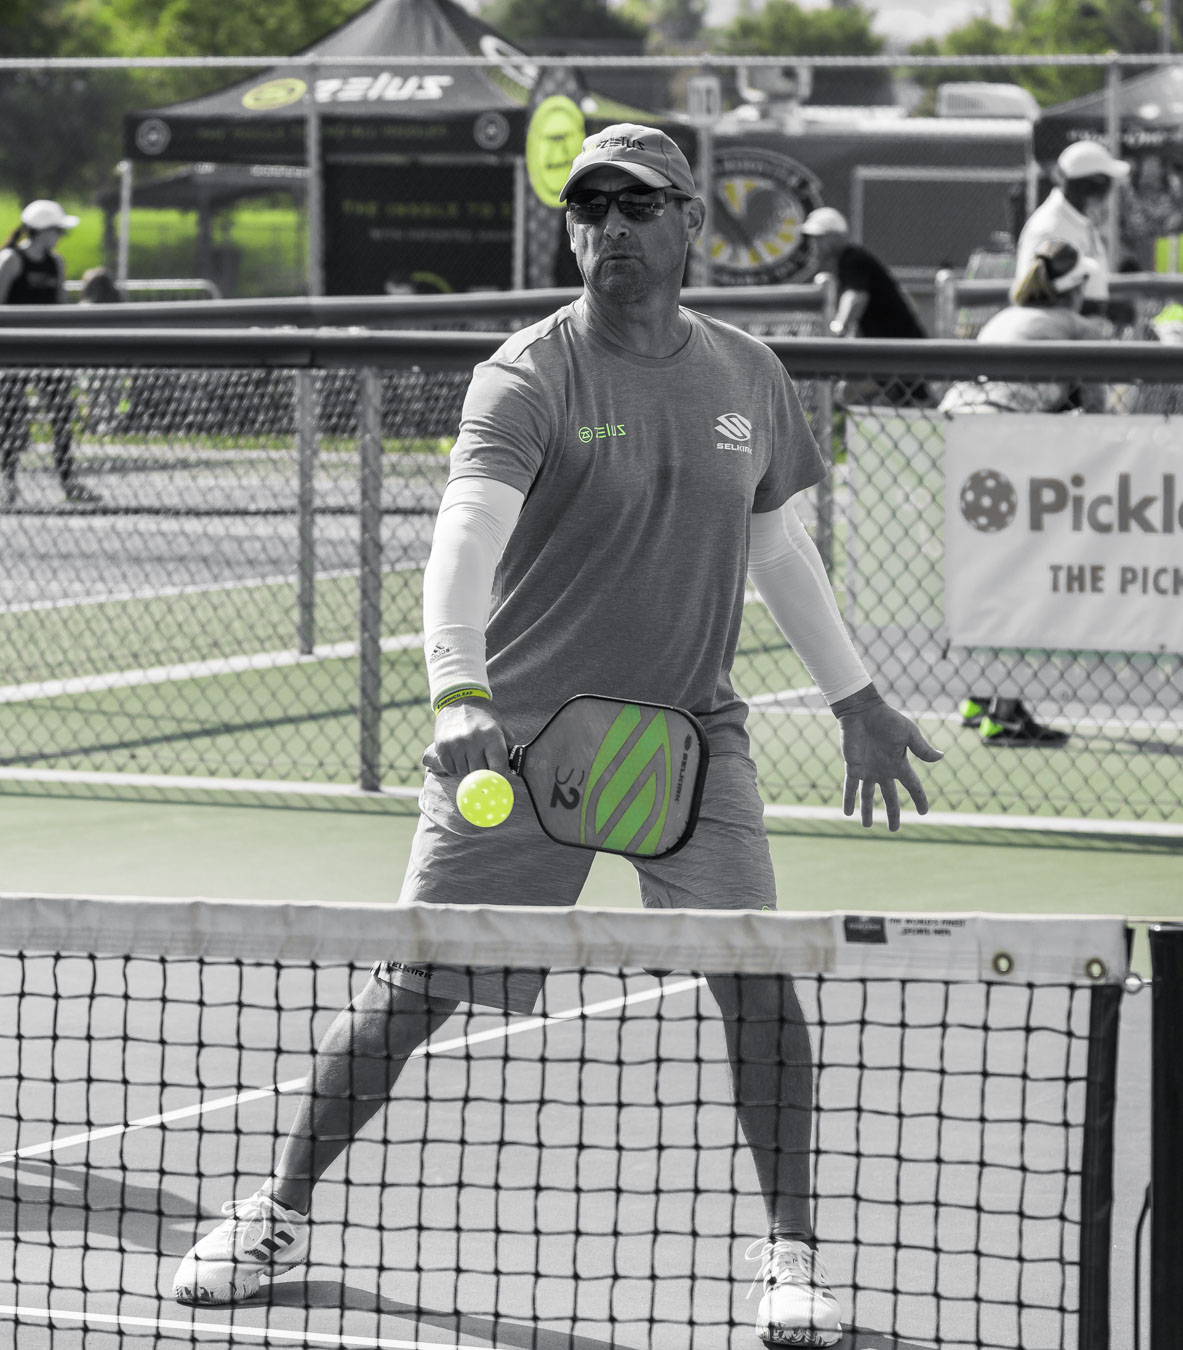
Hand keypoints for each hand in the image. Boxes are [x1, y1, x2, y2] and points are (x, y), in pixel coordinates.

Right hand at [423, 699, 509, 777]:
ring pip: (464, 772)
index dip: (499, 773)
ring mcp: (455, 744)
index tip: (497, 771)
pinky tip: (458, 755)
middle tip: (482, 760)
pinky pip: (451, 770)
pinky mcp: (442, 747)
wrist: (458, 700)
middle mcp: (472, 740)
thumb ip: (507, 746)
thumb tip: (512, 767)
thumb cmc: (482, 716)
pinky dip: (455, 767)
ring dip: (468, 768)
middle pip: (480, 772)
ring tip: (469, 754)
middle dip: (483, 770)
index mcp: (491, 735)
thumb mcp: (499, 725)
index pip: (497, 768)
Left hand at [837, 701, 942, 831]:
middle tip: (894, 829)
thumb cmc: (887, 719)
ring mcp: (868, 770)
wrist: (863, 711)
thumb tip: (941, 758)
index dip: (919, 799)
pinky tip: (848, 813)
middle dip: (892, 813)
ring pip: (867, 796)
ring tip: (866, 825)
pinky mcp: (853, 766)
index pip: (913, 786)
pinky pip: (850, 787)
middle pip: (889, 797)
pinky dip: (849, 800)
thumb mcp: (909, 734)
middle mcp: (884, 770)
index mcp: (899, 763)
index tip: (924, 812)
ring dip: (867, 810)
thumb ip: (921, 748)